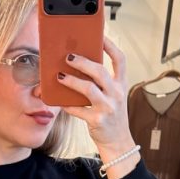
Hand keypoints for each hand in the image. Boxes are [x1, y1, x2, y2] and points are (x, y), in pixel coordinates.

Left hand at [57, 35, 138, 176]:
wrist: (118, 142)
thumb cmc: (112, 116)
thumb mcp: (113, 96)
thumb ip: (101, 83)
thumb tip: (79, 66)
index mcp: (121, 85)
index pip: (120, 60)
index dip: (110, 46)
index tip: (100, 36)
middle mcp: (116, 94)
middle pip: (100, 72)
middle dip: (83, 62)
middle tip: (68, 56)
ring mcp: (108, 108)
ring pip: (89, 89)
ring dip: (72, 81)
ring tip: (60, 75)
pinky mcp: (97, 121)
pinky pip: (78, 110)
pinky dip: (67, 105)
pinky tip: (58, 100)